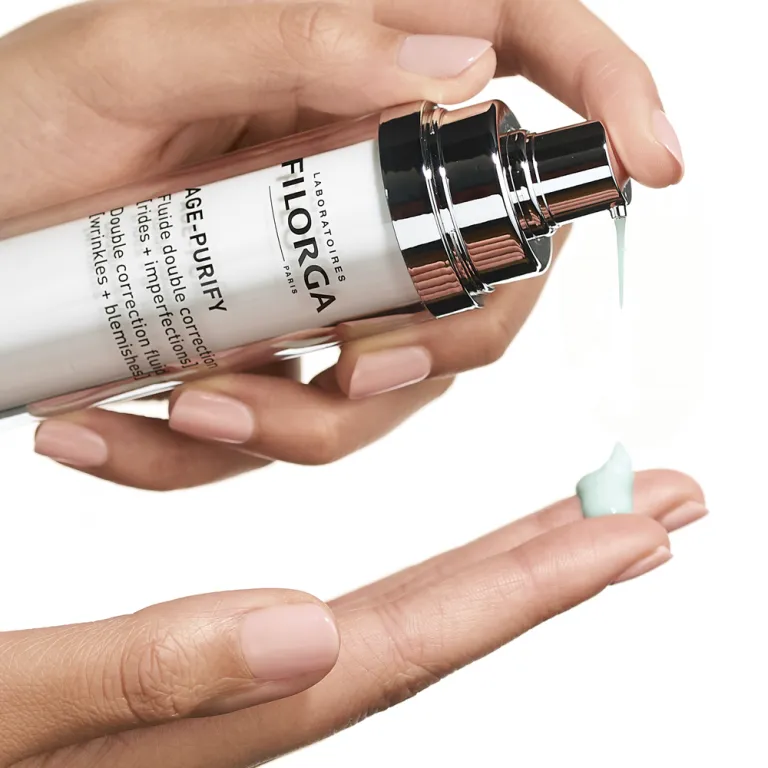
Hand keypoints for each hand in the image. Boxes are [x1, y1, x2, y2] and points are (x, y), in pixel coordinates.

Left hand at [0, 0, 683, 488]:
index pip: (522, 57)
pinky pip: (290, 428)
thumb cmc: (17, 127)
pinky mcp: (270, 352)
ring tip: (190, 411)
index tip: (654, 162)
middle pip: (482, 274)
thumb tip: (455, 61)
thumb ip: (294, 37)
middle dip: (432, 343)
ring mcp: (321, 279)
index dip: (607, 102)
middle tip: (338, 375)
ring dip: (303, 425)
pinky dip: (219, 455)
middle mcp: (356, 187)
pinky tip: (126, 432)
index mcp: (349, 79)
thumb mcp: (135, 62)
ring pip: (389, 381)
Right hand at [0, 471, 704, 767]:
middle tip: (658, 506)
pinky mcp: (228, 660)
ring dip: (515, 558)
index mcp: (239, 707)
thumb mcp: (17, 705)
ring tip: (593, 517)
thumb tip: (304, 631)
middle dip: (566, 560)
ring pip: (421, 611)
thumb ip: (150, 676)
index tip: (634, 532)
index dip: (537, 582)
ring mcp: (256, 677)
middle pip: (453, 620)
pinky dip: (437, 574)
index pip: (424, 636)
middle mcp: (269, 691)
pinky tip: (465, 562)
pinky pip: (366, 608)